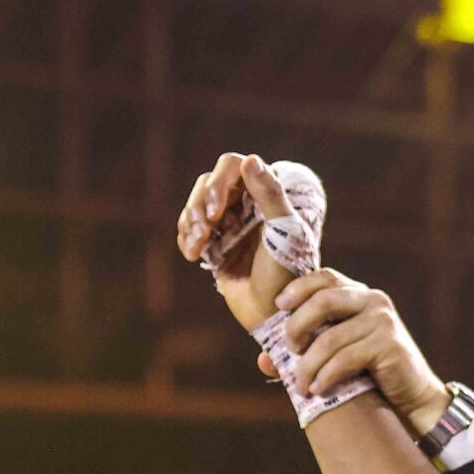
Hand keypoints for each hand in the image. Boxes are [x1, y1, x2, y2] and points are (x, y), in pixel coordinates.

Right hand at [176, 152, 306, 329]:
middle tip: (205, 232)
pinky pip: (188, 229)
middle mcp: (246, 204)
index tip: (216, 213)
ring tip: (198, 247)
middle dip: (200, 206)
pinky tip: (192, 255)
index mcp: (265, 194)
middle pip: (207, 184)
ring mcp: (228, 224)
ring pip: (195, 205)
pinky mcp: (214, 244)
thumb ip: (271, 195)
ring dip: (190, 222)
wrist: (274, 314)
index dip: (217, 183)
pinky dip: (185, 238)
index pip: (231, 166)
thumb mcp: (285, 233)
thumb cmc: (287, 273)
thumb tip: (250, 159)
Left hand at [270, 268, 451, 429]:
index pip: (325, 278)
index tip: (278, 306)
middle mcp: (373, 301)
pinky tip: (319, 389)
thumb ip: (305, 352)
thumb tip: (265, 361)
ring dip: (309, 365)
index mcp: (360, 296)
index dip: (298, 287)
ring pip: (331, 338)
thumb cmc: (371, 375)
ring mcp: (383, 322)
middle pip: (323, 300)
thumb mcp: (337, 355)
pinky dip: (327, 375)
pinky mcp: (389, 345)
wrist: (412, 397)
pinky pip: (346, 359)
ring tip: (301, 386)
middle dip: (297, 325)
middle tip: (289, 350)